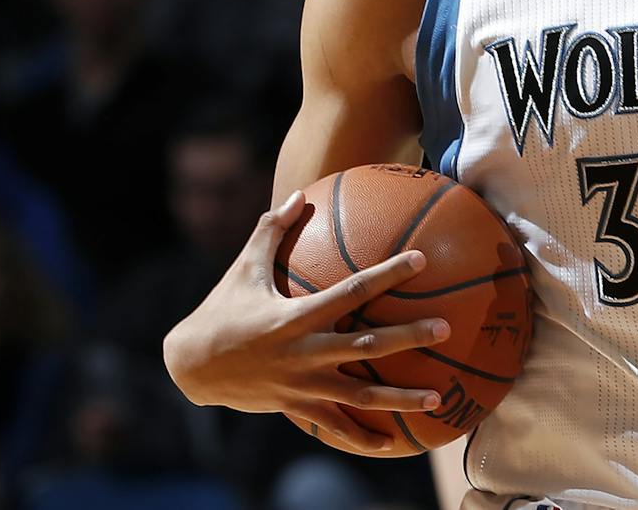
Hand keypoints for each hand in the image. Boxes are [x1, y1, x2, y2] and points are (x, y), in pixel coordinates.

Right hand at [163, 190, 451, 455]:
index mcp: (297, 317)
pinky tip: (393, 442)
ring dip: (399, 398)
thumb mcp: (243, 269)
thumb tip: (297, 194)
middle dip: (408, 337)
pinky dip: (363, 436)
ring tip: (436, 396)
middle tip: (445, 328)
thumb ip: (271, 230)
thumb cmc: (222, 311)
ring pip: (360, 396)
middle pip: (367, 346)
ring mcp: (303, 385)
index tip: (421, 259)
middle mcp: (305, 353)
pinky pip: (335, 424)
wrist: (191, 368)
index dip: (388, 274)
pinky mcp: (298, 407)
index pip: (353, 291)